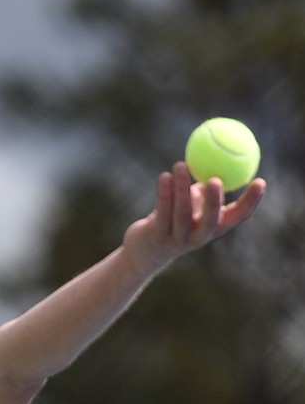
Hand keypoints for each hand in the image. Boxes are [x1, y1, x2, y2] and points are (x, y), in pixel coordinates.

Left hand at [123, 161, 265, 278]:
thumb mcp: (193, 202)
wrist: (145, 251)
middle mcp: (199, 236)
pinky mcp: (156, 237)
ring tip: (180, 165)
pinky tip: (164, 176)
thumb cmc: (174, 219)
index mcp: (214, 227)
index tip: (260, 181)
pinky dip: (164, 193)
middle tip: (215, 179)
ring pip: (181, 214)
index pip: (237, 217)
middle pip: (211, 221)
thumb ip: (206, 184)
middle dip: (214, 201)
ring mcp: (177, 239)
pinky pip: (161, 213)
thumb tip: (221, 152)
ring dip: (181, 188)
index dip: (250, 202)